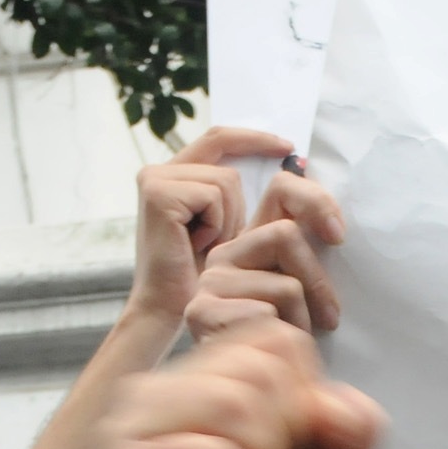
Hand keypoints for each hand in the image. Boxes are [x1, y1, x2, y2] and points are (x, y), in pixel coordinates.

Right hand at [128, 127, 290, 324]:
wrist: (168, 309)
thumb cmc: (200, 277)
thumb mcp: (225, 228)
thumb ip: (237, 196)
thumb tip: (291, 164)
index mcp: (173, 175)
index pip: (219, 139)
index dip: (254, 139)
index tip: (289, 148)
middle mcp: (158, 171)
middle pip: (228, 163)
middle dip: (241, 203)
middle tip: (229, 238)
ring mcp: (155, 179)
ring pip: (226, 181)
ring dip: (228, 219)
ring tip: (205, 246)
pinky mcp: (159, 193)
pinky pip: (214, 196)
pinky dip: (216, 225)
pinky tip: (197, 246)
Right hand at [186, 168, 347, 338]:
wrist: (236, 389)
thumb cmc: (281, 343)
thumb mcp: (305, 296)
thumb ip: (311, 261)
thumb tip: (334, 227)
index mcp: (253, 238)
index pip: (282, 189)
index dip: (315, 200)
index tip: (338, 237)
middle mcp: (226, 252)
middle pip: (286, 234)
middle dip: (318, 281)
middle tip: (331, 319)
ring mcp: (210, 281)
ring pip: (284, 284)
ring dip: (302, 321)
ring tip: (293, 341)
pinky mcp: (200, 311)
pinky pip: (265, 315)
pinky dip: (279, 337)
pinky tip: (269, 352)